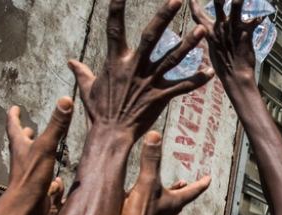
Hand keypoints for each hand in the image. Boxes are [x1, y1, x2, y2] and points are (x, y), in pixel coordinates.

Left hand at [6, 97, 73, 214]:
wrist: (26, 205)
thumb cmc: (31, 176)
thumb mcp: (46, 146)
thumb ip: (57, 125)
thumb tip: (65, 101)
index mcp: (20, 145)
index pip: (13, 125)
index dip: (13, 115)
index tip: (14, 108)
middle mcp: (21, 156)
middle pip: (19, 141)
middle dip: (22, 132)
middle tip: (25, 126)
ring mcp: (27, 170)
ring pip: (29, 156)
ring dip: (33, 148)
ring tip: (37, 144)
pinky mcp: (35, 182)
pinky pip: (39, 171)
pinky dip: (44, 166)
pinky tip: (51, 169)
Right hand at [68, 0, 213, 138]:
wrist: (110, 134)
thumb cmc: (98, 112)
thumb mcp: (88, 89)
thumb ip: (82, 72)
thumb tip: (71, 62)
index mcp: (115, 61)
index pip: (114, 29)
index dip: (116, 8)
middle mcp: (134, 68)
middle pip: (151, 37)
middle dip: (163, 17)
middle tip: (176, 0)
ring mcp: (148, 82)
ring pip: (171, 59)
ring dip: (188, 44)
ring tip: (202, 31)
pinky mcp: (160, 97)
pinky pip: (181, 87)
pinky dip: (196, 80)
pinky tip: (210, 73)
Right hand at [110, 132, 210, 214]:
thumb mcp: (147, 182)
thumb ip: (150, 160)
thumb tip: (155, 135)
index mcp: (174, 201)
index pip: (194, 190)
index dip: (202, 182)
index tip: (209, 177)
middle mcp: (168, 210)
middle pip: (180, 197)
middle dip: (185, 189)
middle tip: (190, 183)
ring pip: (164, 203)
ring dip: (167, 194)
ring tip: (170, 188)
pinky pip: (147, 207)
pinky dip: (145, 200)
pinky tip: (134, 196)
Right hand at [191, 0, 260, 86]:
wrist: (235, 76)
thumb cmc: (225, 67)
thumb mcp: (213, 51)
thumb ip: (214, 39)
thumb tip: (215, 36)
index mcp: (210, 32)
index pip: (198, 15)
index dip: (194, 5)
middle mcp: (220, 27)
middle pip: (218, 2)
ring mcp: (233, 28)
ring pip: (236, 4)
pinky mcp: (246, 32)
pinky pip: (256, 20)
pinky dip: (261, 17)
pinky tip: (263, 16)